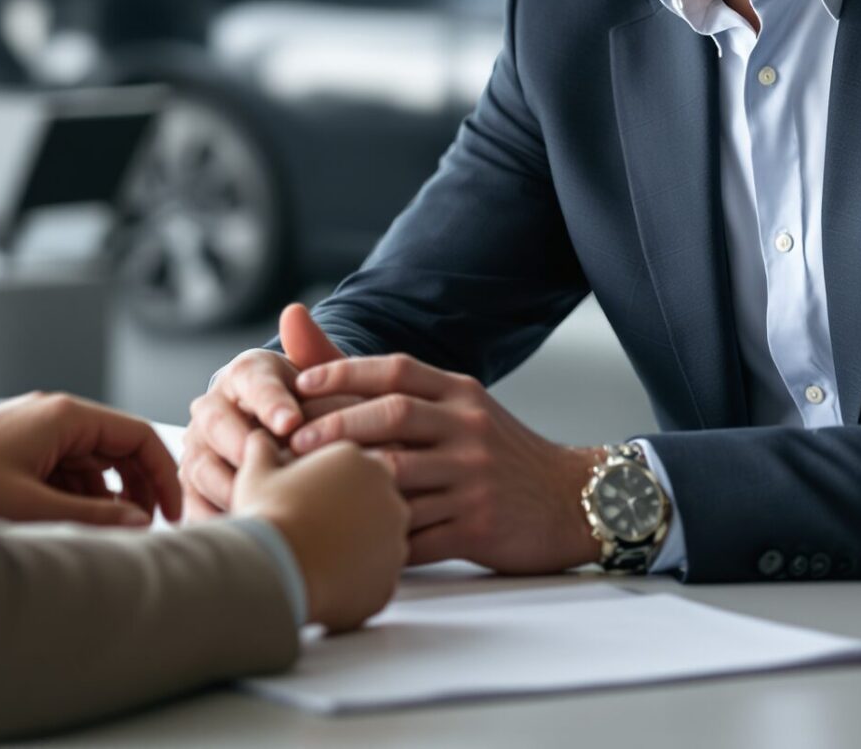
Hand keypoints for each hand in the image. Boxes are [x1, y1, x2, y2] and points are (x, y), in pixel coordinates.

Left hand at [0, 392, 179, 527]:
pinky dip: (78, 498)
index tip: (172, 514)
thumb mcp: (31, 506)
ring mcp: (37, 433)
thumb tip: (139, 523)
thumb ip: (92, 517)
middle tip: (144, 530)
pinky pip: (66, 472)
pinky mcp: (20, 452)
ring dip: (106, 498)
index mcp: (65, 417)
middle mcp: (55, 417)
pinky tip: (72, 526)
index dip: (163, 475)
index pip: (138, 435)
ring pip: (93, 465)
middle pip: (120, 448)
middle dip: (138, 489)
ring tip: (106, 535)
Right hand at [178, 303, 356, 518]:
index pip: (253, 381)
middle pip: (217, 424)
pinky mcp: (194, 487)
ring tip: (262, 507)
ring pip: (201, 467)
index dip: (271, 402)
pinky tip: (248, 532)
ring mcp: (199, 448)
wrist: (296, 441)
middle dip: (243, 446)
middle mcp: (213, 407)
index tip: (292, 422)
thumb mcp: (322, 380)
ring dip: (230, 487)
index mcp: (245, 373)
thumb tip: (294, 313)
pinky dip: (220, 519)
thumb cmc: (316, 408)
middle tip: (270, 467)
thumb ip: (315, 351)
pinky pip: (197, 507)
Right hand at [230, 431, 407, 632]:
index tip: (317, 495)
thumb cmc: (267, 516)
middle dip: (355, 513)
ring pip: (383, 540)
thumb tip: (259, 438)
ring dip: (360, 546)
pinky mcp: (390, 578)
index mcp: (361, 462)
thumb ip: (264, 450)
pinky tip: (331, 579)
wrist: (274, 568)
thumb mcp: (257, 473)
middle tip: (320, 527)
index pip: (362, 467)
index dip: (339, 482)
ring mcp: (395, 539)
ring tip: (321, 555)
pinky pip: (380, 576)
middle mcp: (388, 496)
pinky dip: (360, 578)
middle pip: (378, 502)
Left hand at [290, 354, 604, 573]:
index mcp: (460, 394)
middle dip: (336, 429)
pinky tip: (349, 540)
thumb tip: (296, 321)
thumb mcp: (455, 406)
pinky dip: (381, 539)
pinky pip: (418, 536)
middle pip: (394, 417)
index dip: (343, 373)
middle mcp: (469, 429)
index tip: (299, 386)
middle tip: (291, 444)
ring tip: (309, 493)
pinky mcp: (480, 526)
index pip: (397, 371)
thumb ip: (382, 380)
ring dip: (351, 486)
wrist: (569, 500)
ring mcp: (476, 478)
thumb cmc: (494, 451)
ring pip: (401, 479)